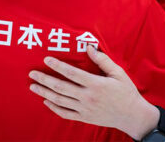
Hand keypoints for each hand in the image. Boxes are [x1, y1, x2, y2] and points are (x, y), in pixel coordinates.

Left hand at [29, 45, 158, 139]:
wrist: (132, 116)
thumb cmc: (126, 92)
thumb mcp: (118, 73)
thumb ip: (102, 60)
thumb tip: (89, 47)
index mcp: (95, 84)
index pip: (72, 73)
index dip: (58, 66)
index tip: (46, 59)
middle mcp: (87, 97)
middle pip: (61, 87)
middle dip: (45, 79)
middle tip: (32, 73)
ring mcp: (84, 109)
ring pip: (60, 101)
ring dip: (44, 93)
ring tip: (33, 86)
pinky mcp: (84, 117)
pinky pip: (65, 113)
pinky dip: (54, 108)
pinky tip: (46, 101)